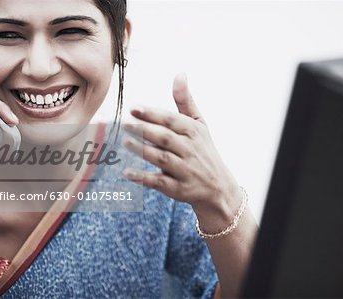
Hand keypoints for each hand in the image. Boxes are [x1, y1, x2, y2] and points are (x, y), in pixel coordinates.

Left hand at [123, 73, 240, 223]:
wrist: (219, 188)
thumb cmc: (204, 150)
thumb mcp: (199, 125)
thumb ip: (185, 101)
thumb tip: (180, 73)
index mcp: (194, 132)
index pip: (172, 121)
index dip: (152, 114)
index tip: (133, 108)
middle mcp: (190, 150)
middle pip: (165, 138)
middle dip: (144, 130)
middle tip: (124, 124)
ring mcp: (185, 171)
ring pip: (162, 158)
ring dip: (142, 150)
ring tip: (124, 142)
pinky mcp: (179, 189)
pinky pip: (160, 182)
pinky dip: (143, 177)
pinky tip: (127, 172)